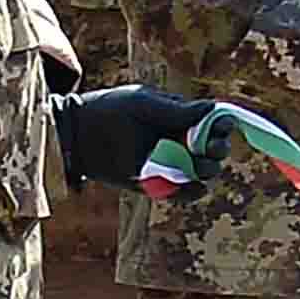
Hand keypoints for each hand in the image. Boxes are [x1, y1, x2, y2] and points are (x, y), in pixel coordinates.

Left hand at [51, 86, 226, 192]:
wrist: (77, 137)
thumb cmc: (110, 111)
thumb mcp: (144, 105)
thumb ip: (178, 110)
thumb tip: (214, 108)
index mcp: (180, 118)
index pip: (213, 123)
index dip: (222, 126)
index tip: (220, 128)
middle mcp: (180, 141)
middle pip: (213, 149)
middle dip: (217, 149)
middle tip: (209, 149)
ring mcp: (170, 164)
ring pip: (203, 172)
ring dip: (207, 170)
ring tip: (198, 167)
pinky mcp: (157, 185)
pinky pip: (183, 192)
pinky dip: (191, 192)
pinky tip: (192, 186)